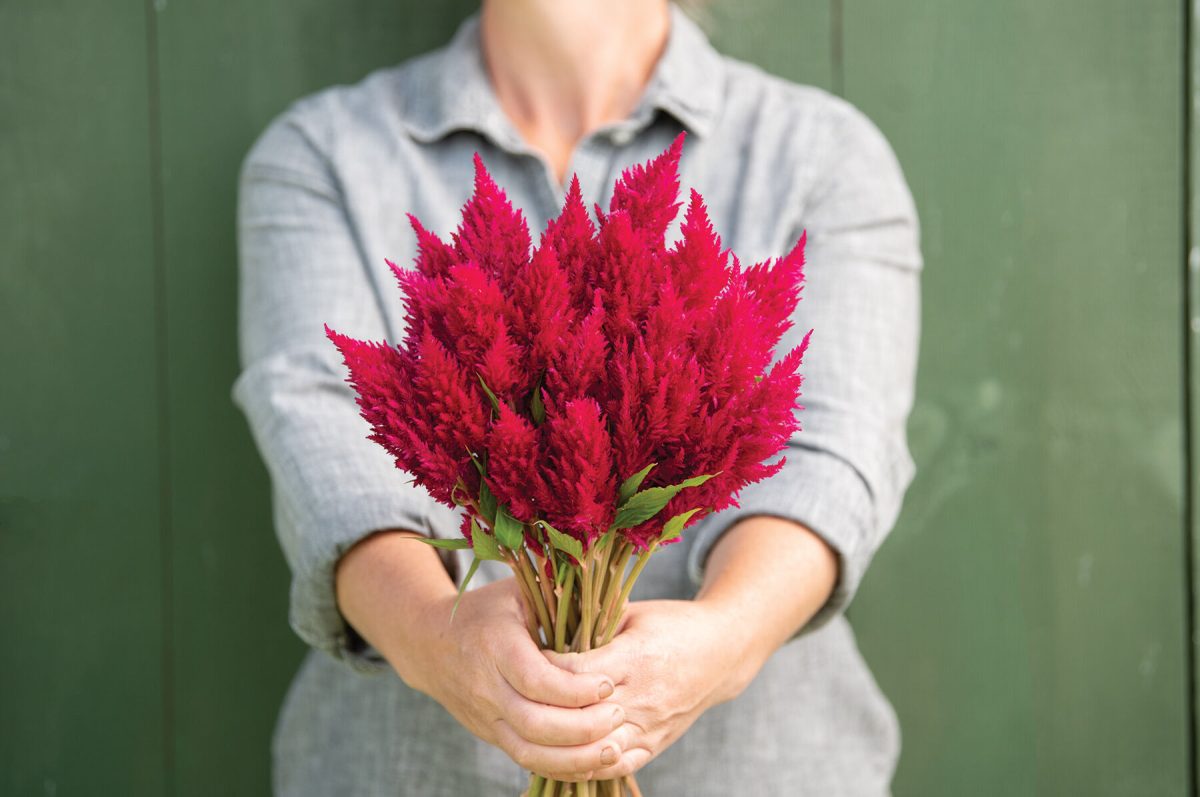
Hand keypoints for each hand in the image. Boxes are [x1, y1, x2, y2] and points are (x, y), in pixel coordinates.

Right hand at [412, 578, 628, 780]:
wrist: (430, 644)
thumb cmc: (487, 610)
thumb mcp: (517, 590)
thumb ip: (557, 593)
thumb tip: (610, 597)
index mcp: (495, 644)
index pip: (535, 679)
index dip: (575, 689)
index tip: (609, 683)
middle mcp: (486, 686)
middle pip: (534, 723)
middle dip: (582, 727)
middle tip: (618, 714)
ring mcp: (485, 716)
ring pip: (528, 752)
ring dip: (575, 758)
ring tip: (613, 748)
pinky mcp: (490, 734)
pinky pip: (525, 760)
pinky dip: (559, 767)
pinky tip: (591, 761)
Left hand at [544, 598, 758, 778]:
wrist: (722, 652)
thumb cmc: (672, 624)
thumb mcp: (634, 613)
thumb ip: (594, 622)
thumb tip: (547, 624)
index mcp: (636, 657)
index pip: (576, 673)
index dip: (545, 668)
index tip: (525, 657)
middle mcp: (643, 697)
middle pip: (581, 715)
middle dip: (545, 708)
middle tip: (519, 695)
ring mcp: (650, 725)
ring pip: (595, 749)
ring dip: (561, 744)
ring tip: (533, 729)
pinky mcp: (655, 743)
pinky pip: (616, 766)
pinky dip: (586, 766)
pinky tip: (561, 755)